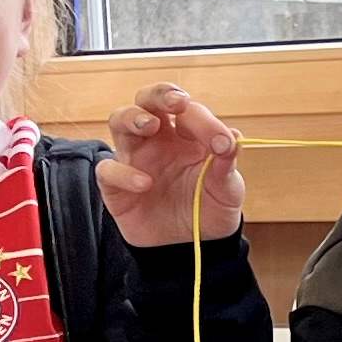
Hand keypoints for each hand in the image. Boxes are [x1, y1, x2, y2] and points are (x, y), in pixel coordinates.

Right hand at [99, 84, 243, 246]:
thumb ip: (227, 166)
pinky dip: (123, 172)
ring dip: (132, 117)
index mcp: (186, 134)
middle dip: (159, 94)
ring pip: (119, 121)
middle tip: (176, 102)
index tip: (222, 143)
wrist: (190, 248)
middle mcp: (157, 139)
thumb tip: (233, 138)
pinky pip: (108, 170)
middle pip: (147, 99)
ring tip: (150, 126)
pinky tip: (146, 184)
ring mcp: (134, 159)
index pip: (189, 111)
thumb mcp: (227, 191)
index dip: (204, 120)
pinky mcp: (116, 186)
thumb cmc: (208, 210)